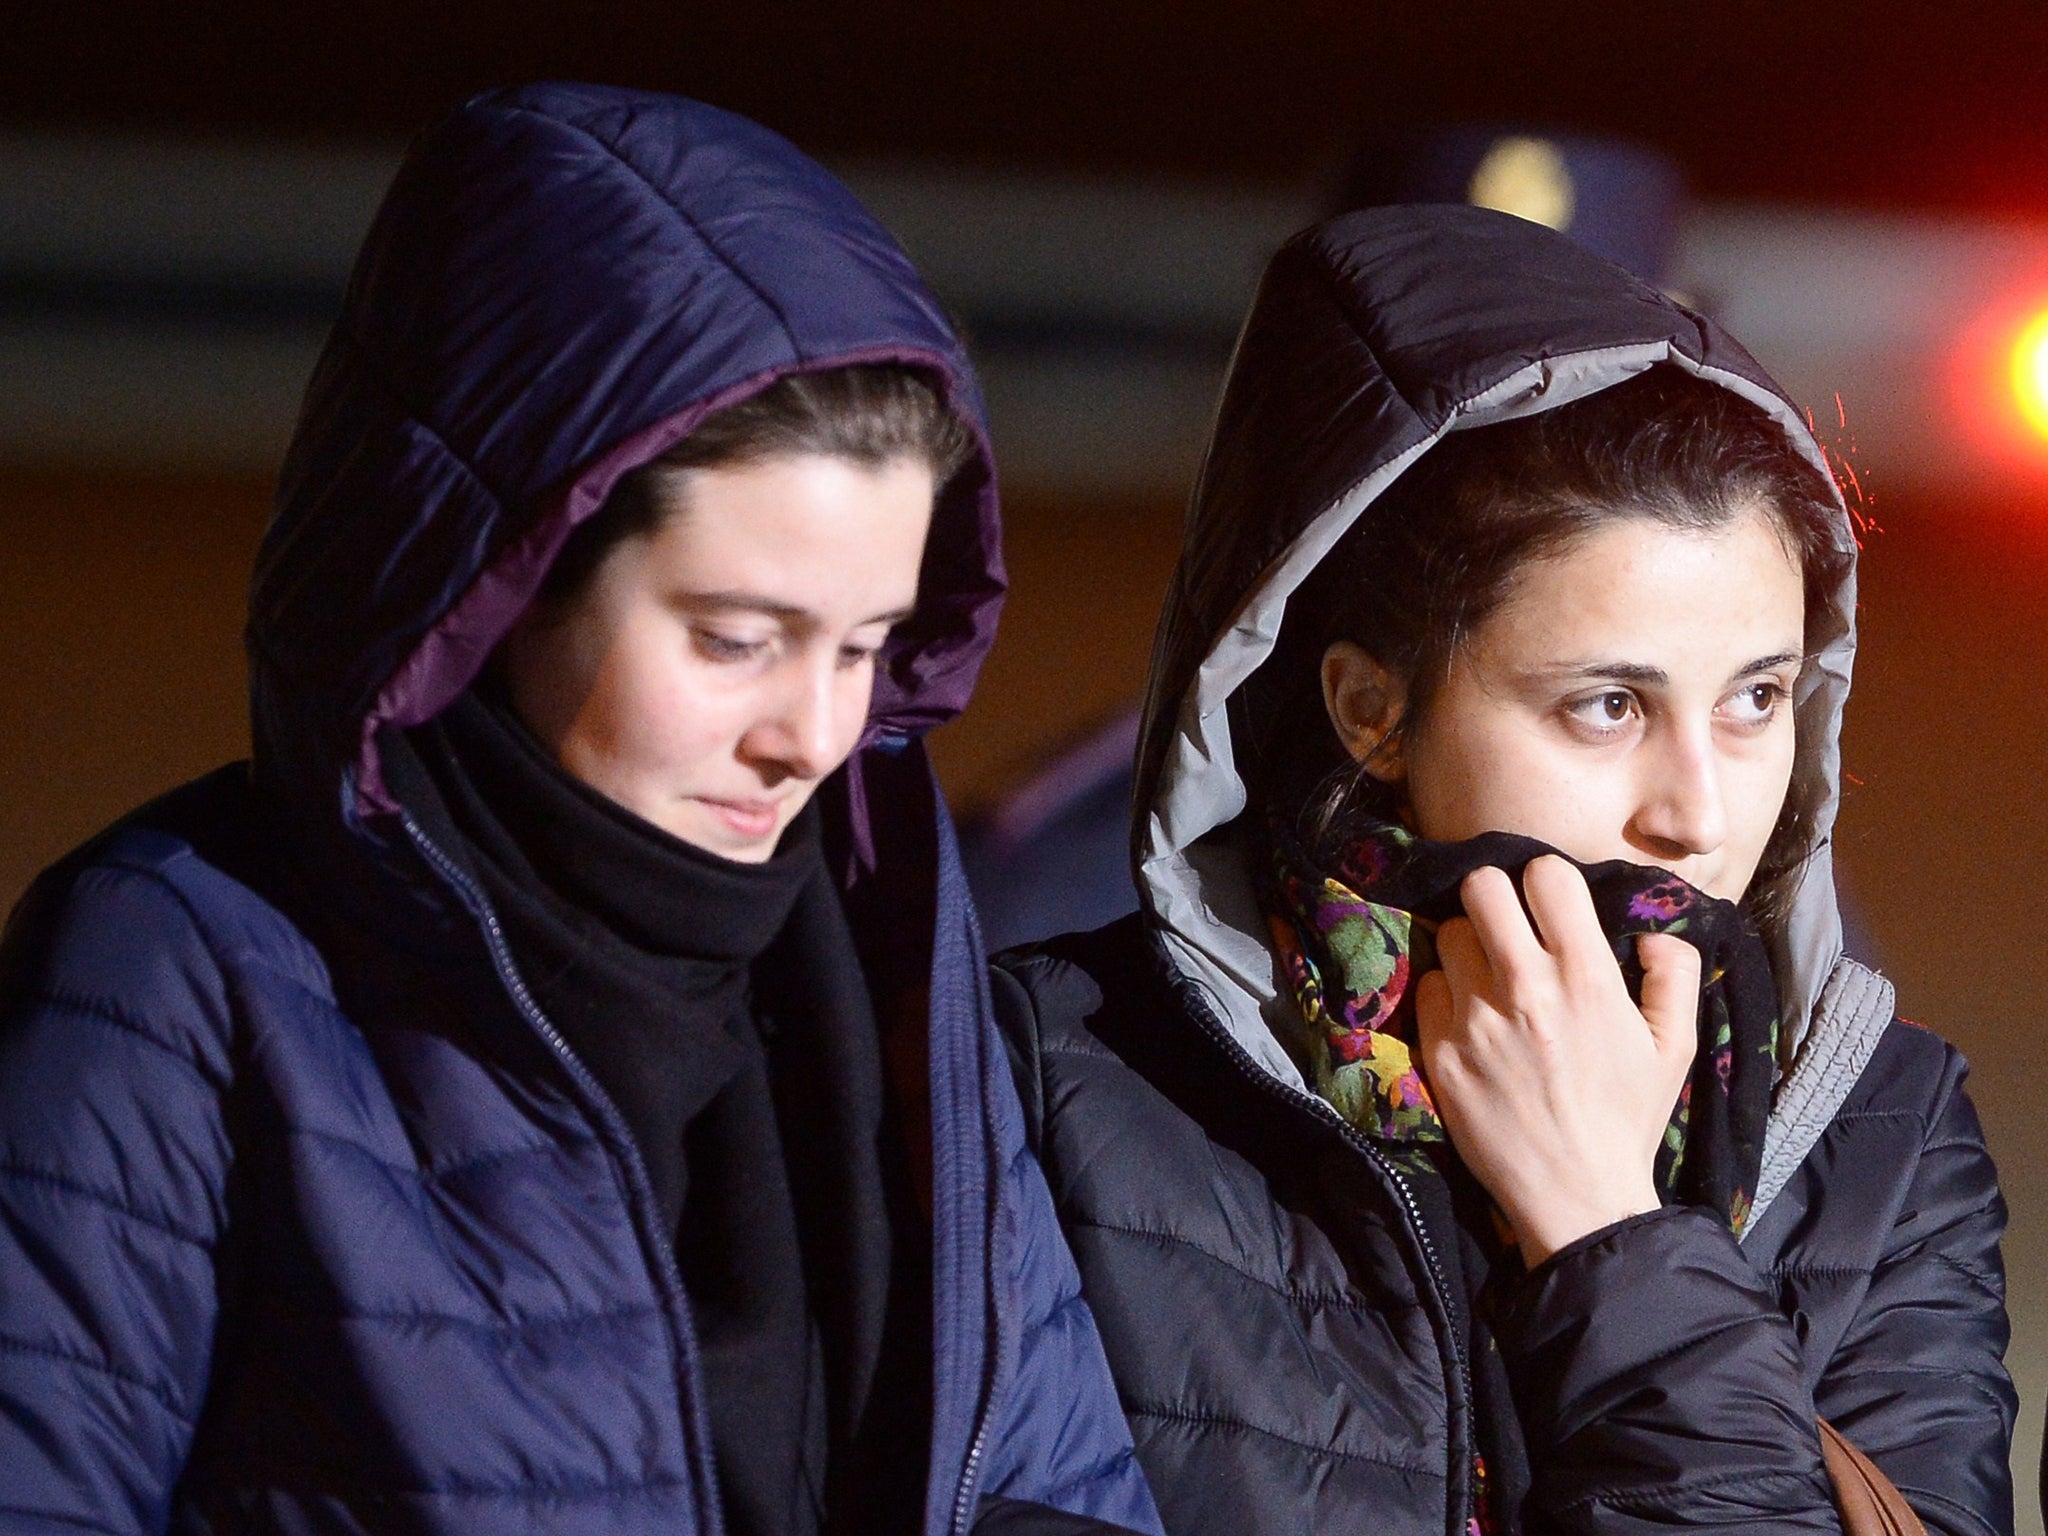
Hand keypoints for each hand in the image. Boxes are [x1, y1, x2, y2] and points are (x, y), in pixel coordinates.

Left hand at [1415, 856, 1699, 1267]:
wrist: (1576, 1194)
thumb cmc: (1629, 1118)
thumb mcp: (1677, 1046)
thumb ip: (1674, 974)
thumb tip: (1650, 931)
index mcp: (1586, 977)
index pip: (1545, 874)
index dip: (1547, 881)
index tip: (1549, 904)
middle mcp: (1525, 987)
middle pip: (1481, 886)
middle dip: (1495, 896)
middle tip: (1506, 923)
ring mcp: (1475, 1018)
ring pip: (1451, 934)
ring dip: (1469, 947)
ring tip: (1488, 975)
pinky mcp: (1439, 1049)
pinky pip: (1427, 986)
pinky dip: (1445, 993)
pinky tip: (1469, 1019)